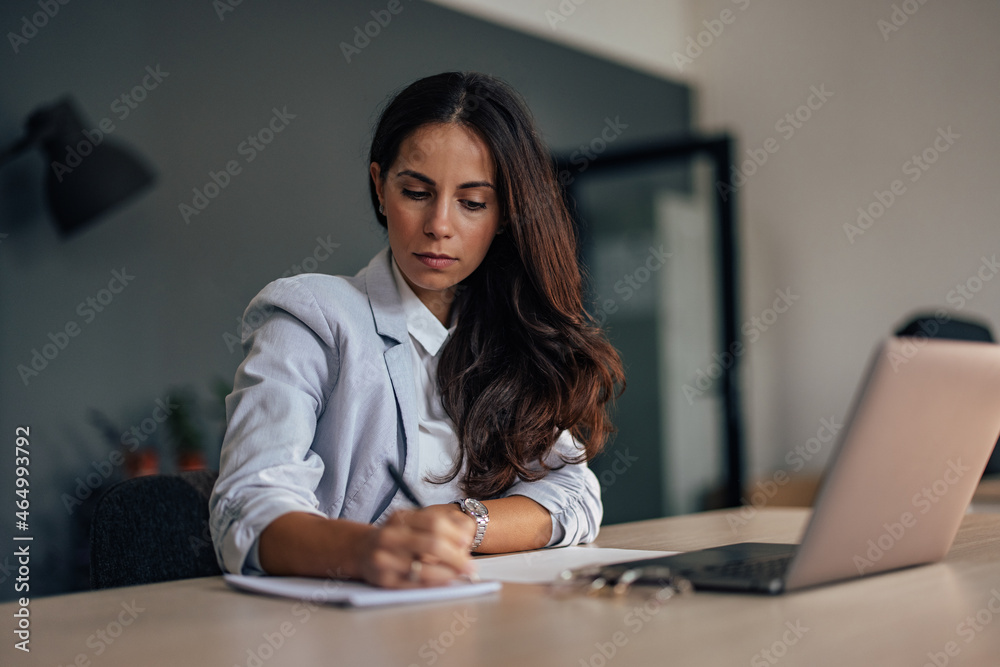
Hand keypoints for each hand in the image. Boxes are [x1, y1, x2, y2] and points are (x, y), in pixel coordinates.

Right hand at [354, 504, 476, 587]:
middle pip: (432, 544)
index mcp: (399, 518)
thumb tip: (465, 537)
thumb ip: (434, 525)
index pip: (433, 522)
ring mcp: (384, 559)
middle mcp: (390, 536)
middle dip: (457, 557)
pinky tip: (444, 581)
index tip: (467, 541)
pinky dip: (434, 584)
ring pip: (424, 568)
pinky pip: (415, 584)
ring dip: (448, 573)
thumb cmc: (394, 537)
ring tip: (459, 574)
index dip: (454, 532)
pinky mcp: (384, 581)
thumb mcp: (408, 522)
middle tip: (471, 566)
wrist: (360, 550)